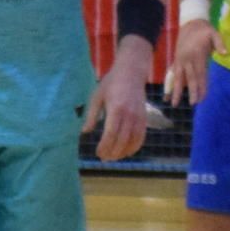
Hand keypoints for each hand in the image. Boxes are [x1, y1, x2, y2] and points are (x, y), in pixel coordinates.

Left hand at [86, 46, 152, 160]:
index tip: (97, 152)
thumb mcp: (97, 96)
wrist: (131, 72)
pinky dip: (134, 147)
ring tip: (113, 157)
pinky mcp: (145, 118)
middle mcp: (129, 115)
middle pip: (122, 141)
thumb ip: (92, 115)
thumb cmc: (111, 83)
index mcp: (116, 109)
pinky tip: (126, 152)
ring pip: (133, 142)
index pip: (110, 134)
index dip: (104, 147)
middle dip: (112, 153)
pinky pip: (141, 138)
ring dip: (123, 153)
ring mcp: (139, 117)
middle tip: (103, 158)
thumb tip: (84, 132)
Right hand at [164, 19, 217, 103]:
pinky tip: (167, 94)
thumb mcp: (214, 33)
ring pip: (177, 78)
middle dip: (190, 91)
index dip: (201, 86)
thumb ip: (220, 43)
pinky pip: (172, 74)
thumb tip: (226, 54)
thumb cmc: (204, 30)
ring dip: (176, 91)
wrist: (190, 22)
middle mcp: (186, 59)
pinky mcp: (176, 60)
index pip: (200, 73)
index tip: (202, 98)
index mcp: (196, 54)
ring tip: (174, 104)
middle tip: (193, 103)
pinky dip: (169, 84)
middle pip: (189, 78)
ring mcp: (179, 60)